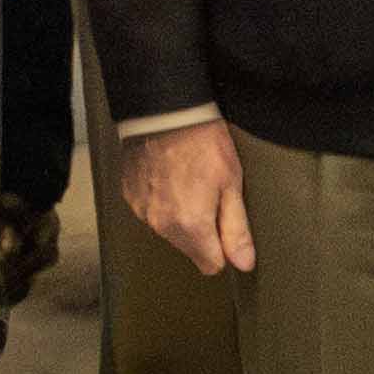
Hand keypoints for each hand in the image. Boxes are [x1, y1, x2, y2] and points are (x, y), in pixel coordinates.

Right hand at [119, 120, 253, 276]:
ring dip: (179, 214)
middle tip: (209, 193)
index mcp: (190, 226)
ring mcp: (142, 211)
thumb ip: (236, 228)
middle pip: (189, 247)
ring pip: (168, 229)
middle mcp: (161, 225)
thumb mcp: (231, 182)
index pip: (211, 265)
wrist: (163, 109)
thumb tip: (244, 263)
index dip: (223, 248)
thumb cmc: (201, 141)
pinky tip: (168, 174)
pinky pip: (151, 211)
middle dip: (201, 229)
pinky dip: (161, 199)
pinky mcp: (129, 195)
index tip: (226, 223)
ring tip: (187, 179)